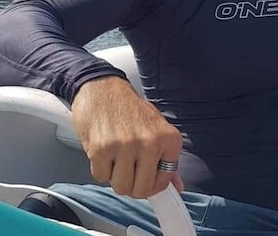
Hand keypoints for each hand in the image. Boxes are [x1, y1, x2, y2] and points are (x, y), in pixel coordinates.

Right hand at [71, 76, 183, 198]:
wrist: (101, 87)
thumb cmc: (129, 108)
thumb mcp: (156, 128)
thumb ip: (167, 159)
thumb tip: (177, 186)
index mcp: (168, 139)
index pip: (163, 182)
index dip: (151, 185)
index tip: (144, 178)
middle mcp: (149, 142)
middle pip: (141, 190)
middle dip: (132, 185)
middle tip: (127, 171)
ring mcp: (125, 146)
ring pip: (121, 187)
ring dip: (115, 177)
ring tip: (115, 158)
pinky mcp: (101, 148)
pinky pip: (101, 176)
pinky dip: (100, 168)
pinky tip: (103, 152)